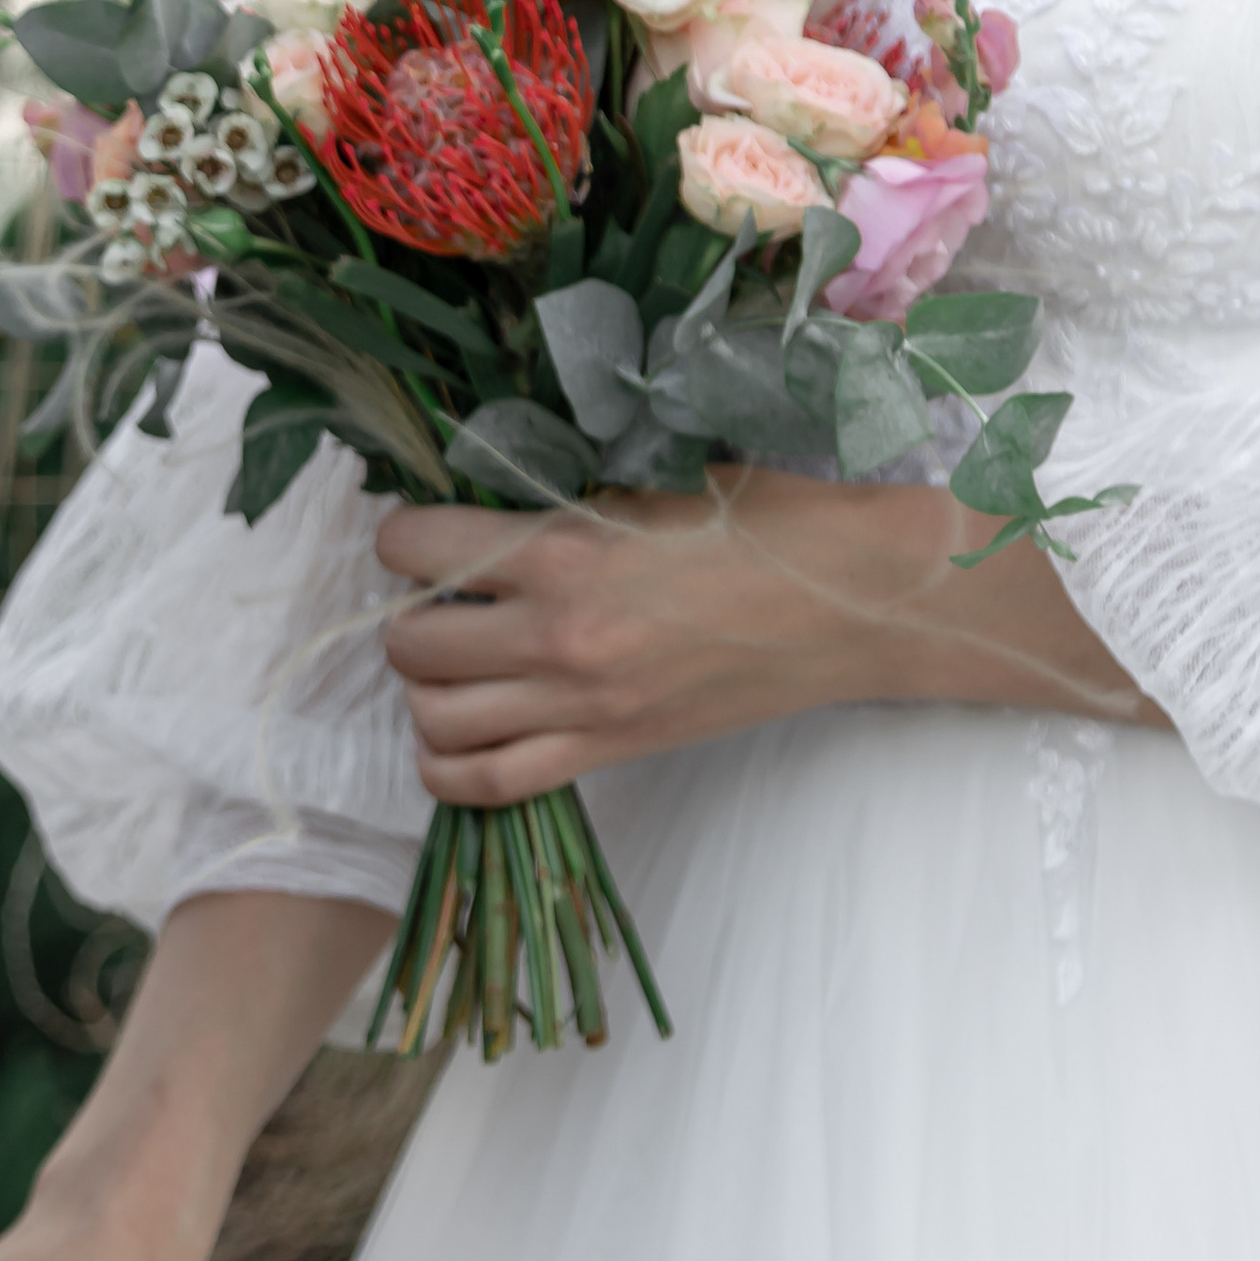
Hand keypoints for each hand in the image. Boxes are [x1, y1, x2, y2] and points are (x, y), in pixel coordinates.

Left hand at [376, 469, 1153, 806]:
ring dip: (428, 692)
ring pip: (434, 720)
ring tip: (458, 664)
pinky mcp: (608, 752)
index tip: (424, 535)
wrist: (857, 599)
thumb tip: (483, 487)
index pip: (413, 548)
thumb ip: (563, 490)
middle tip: (445, 602)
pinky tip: (463, 735)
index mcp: (565, 548)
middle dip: (411, 618)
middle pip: (409, 645)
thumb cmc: (768, 518)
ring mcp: (581, 705)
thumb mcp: (655, 475)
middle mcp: (559, 634)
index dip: (403, 539)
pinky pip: (485, 785)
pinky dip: (451, 767)